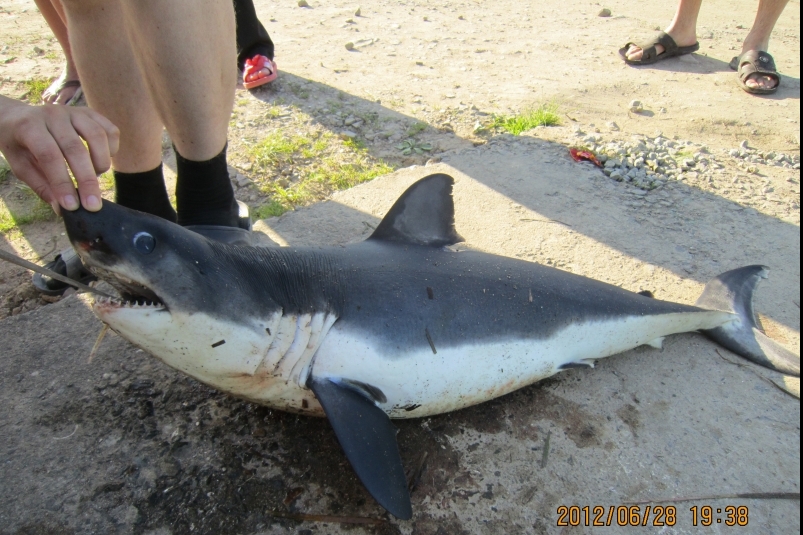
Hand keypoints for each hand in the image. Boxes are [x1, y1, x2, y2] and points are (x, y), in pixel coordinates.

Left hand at [0, 96, 119, 212]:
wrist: (18, 116)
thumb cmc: (20, 145)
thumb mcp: (21, 166)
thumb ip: (41, 185)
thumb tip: (61, 208)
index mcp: (29, 126)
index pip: (49, 156)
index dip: (62, 182)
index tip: (72, 207)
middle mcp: (52, 114)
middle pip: (76, 148)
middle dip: (87, 181)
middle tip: (93, 205)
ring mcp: (73, 112)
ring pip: (98, 136)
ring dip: (101, 163)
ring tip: (95, 176)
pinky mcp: (89, 113)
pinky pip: (110, 130)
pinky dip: (112, 149)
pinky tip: (101, 160)